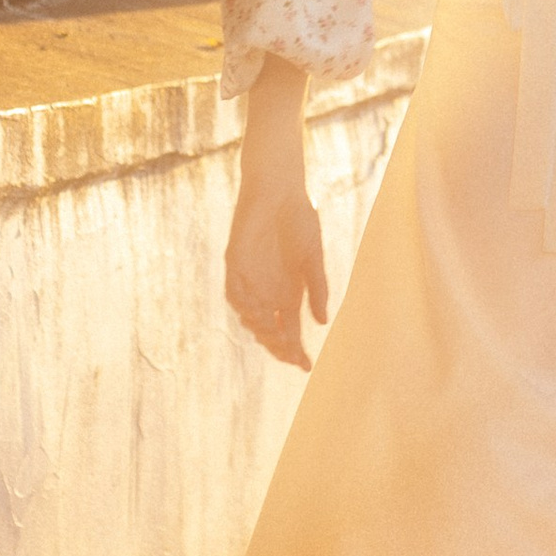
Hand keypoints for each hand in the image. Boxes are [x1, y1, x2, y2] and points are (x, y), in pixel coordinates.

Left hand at [227, 170, 327, 369]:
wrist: (280, 188)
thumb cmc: (300, 219)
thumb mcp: (313, 258)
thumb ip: (317, 288)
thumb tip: (323, 322)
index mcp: (287, 293)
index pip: (288, 331)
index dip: (295, 350)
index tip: (306, 366)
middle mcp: (266, 291)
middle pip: (268, 330)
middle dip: (278, 345)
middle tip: (290, 353)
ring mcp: (249, 279)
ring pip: (249, 315)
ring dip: (259, 328)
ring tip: (273, 336)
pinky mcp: (234, 263)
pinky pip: (233, 291)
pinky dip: (242, 303)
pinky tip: (255, 311)